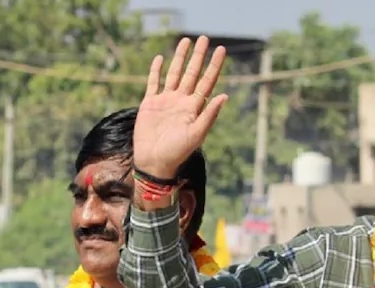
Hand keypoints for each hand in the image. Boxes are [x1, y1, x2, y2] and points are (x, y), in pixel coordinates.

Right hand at [134, 36, 228, 181]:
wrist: (154, 161)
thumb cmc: (177, 151)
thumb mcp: (197, 133)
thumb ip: (210, 115)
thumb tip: (225, 96)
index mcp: (194, 107)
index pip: (207, 81)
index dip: (214, 65)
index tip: (221, 50)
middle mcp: (181, 101)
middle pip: (192, 73)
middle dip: (198, 56)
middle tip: (204, 38)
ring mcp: (166, 101)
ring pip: (174, 73)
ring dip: (180, 58)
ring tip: (186, 41)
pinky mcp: (150, 104)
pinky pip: (154, 83)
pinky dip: (156, 70)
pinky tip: (160, 58)